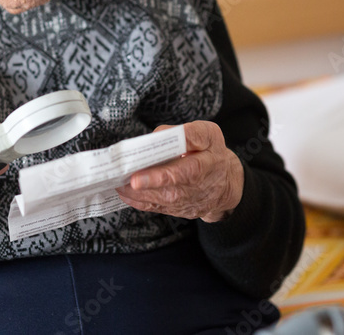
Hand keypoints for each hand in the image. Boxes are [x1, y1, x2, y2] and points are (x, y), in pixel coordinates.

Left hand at [116, 121, 243, 222]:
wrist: (226, 184)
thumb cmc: (213, 153)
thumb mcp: (208, 134)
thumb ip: (185, 133)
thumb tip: (155, 138)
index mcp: (205, 164)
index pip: (183, 172)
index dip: (160, 176)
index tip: (137, 178)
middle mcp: (196, 187)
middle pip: (168, 190)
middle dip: (142, 187)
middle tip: (120, 180)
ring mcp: (187, 201)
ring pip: (160, 201)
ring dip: (136, 194)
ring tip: (117, 183)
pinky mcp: (178, 210)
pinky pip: (157, 208)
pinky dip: (139, 201)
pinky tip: (125, 192)